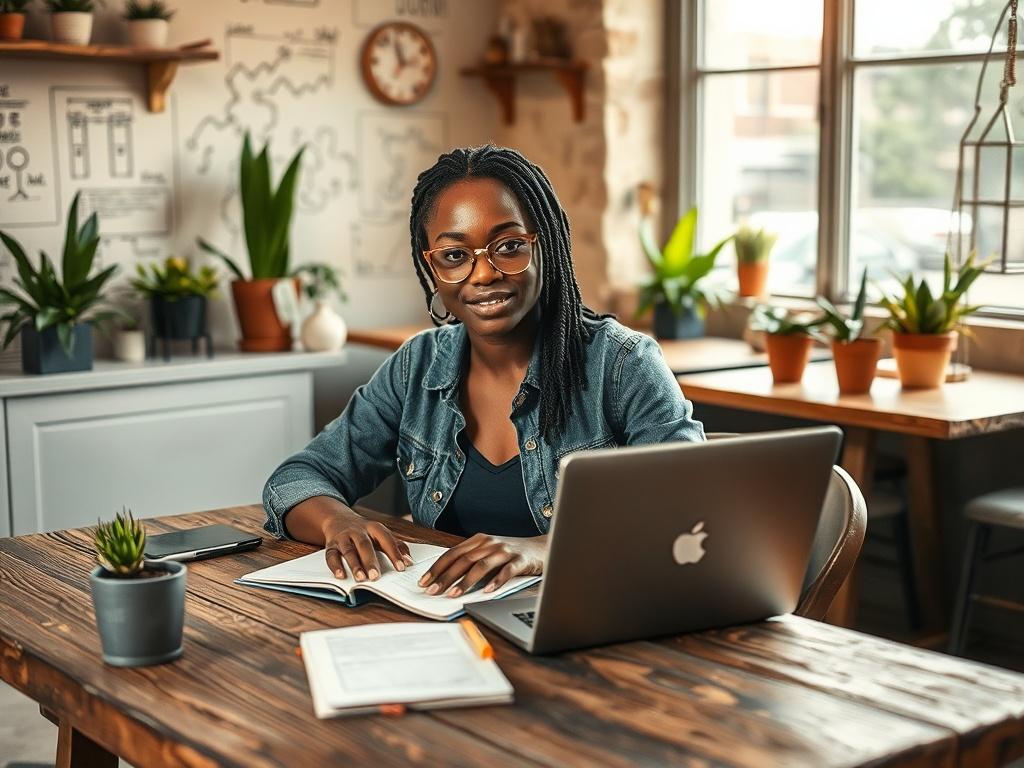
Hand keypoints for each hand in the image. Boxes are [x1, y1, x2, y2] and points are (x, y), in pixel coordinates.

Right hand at [323, 513, 412, 581]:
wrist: (338, 519)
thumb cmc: (365, 532)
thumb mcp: (381, 534)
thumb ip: (396, 546)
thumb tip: (409, 562)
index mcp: (374, 527)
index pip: (386, 539)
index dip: (394, 553)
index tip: (402, 567)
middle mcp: (358, 531)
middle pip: (365, 545)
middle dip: (370, 561)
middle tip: (376, 577)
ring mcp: (343, 537)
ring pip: (348, 550)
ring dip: (354, 564)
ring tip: (360, 578)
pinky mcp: (331, 544)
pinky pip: (331, 555)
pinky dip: (335, 566)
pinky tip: (341, 575)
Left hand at [418, 534, 545, 597]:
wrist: (542, 548)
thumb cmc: (511, 553)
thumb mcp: (488, 552)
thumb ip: (471, 561)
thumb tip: (446, 579)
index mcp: (479, 540)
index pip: (452, 553)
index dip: (437, 567)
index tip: (423, 581)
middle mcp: (490, 543)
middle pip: (463, 560)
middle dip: (445, 577)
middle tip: (432, 591)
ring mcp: (505, 551)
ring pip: (481, 565)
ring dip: (465, 581)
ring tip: (453, 595)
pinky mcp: (520, 560)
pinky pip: (506, 571)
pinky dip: (495, 581)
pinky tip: (487, 591)